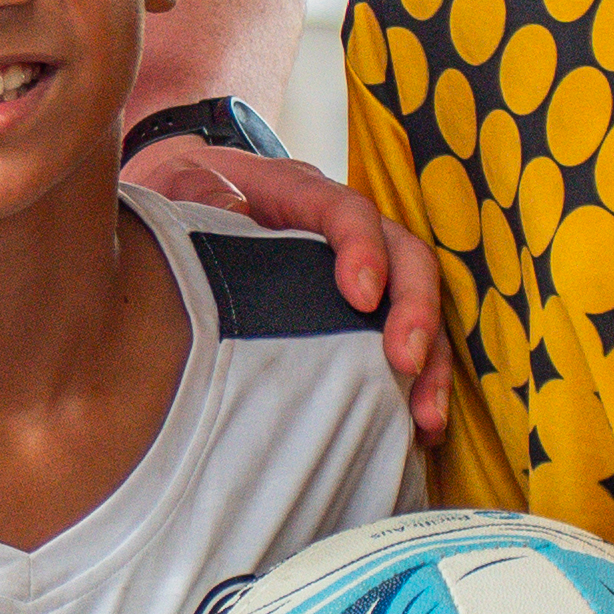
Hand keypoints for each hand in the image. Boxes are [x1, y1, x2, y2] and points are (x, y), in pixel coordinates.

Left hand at [118, 148, 451, 439]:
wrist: (184, 198)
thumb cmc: (188, 194)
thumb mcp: (184, 186)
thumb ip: (206, 196)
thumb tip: (233, 216)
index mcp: (300, 191)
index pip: (347, 210)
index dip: (363, 249)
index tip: (360, 296)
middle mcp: (344, 227)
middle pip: (404, 255)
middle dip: (414, 309)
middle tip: (405, 361)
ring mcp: (361, 266)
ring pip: (415, 305)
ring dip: (430, 360)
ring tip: (426, 416)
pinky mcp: (357, 310)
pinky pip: (403, 338)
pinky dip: (417, 383)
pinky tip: (417, 427)